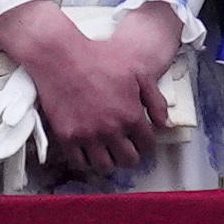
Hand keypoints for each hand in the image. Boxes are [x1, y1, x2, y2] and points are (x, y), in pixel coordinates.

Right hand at [0, 0, 175, 156]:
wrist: (60, 57)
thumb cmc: (101, 59)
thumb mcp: (139, 73)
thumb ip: (156, 100)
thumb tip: (164, 124)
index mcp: (132, 116)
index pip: (147, 146)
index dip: (146, 145)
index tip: (141, 142)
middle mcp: (111, 130)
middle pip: (128, 160)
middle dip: (130, 155)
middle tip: (126, 148)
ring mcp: (87, 135)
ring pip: (104, 166)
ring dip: (109, 161)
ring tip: (108, 152)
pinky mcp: (65, 136)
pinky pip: (78, 162)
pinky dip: (85, 160)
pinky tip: (88, 152)